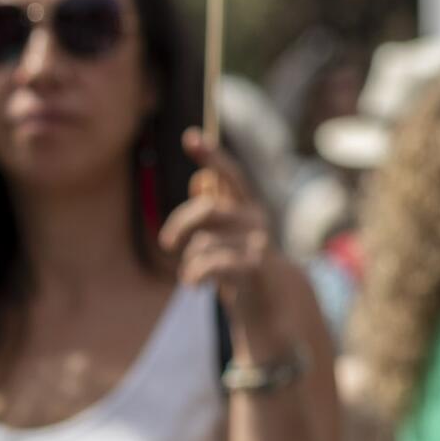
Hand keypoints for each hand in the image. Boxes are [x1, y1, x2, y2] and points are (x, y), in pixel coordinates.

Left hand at [160, 129, 290, 343]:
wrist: (272, 304)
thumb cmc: (242, 266)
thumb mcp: (228, 236)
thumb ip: (217, 208)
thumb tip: (199, 180)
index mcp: (247, 207)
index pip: (230, 175)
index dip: (211, 155)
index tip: (190, 136)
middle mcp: (255, 219)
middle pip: (207, 208)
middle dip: (181, 224)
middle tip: (167, 243)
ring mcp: (257, 242)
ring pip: (204, 242)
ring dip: (190, 261)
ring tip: (190, 276)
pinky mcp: (254, 267)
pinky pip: (211, 264)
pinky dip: (195, 274)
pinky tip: (194, 284)